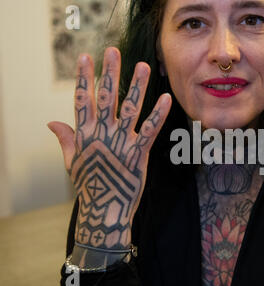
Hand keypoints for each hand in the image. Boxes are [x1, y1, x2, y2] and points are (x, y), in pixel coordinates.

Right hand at [48, 48, 170, 258]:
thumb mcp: (73, 162)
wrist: (105, 210)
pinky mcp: (139, 153)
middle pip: (106, 97)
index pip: (82, 100)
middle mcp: (103, 134)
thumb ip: (66, 139)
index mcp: (85, 134)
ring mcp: (121, 142)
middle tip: (113, 51)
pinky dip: (158, 114)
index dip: (84, 78)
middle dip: (109, 73)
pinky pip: (150, 130)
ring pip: (130, 109)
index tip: (86, 57)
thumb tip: (51, 121)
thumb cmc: (89, 185)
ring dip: (137, 86)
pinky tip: (166, 98)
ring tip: (144, 66)